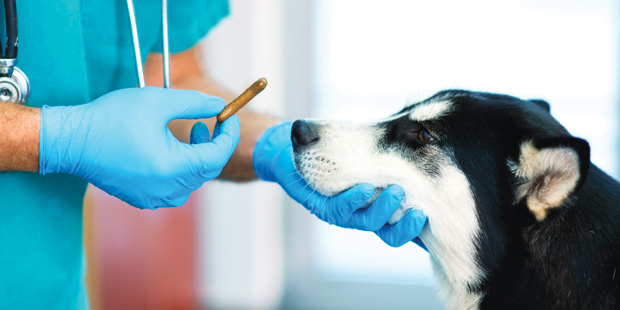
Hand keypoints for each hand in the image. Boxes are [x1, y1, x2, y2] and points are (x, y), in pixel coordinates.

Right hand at [39, 87, 239, 208]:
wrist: (72, 141)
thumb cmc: (111, 118)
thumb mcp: (157, 102)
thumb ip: (194, 103)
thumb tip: (219, 105)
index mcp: (172, 167)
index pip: (216, 157)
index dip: (228, 136)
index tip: (229, 118)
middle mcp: (166, 189)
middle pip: (206, 170)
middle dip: (212, 145)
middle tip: (205, 122)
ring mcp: (153, 198)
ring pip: (192, 180)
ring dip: (196, 156)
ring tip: (187, 133)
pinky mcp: (142, 198)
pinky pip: (174, 188)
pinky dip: (180, 169)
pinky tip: (169, 149)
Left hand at [253, 122, 426, 246]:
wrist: (294, 147)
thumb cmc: (337, 149)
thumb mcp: (372, 150)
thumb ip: (396, 152)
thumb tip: (434, 138)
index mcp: (383, 205)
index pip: (408, 224)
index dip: (420, 227)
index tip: (433, 217)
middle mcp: (366, 213)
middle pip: (392, 235)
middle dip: (407, 227)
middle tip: (419, 214)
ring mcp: (346, 212)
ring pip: (369, 222)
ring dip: (384, 209)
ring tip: (396, 193)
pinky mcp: (323, 205)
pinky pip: (340, 208)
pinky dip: (354, 198)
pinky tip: (363, 188)